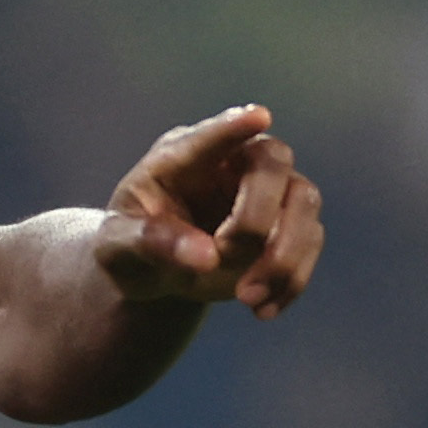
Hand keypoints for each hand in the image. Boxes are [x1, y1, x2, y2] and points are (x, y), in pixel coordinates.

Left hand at [93, 105, 323, 317]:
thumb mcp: (116, 248)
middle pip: (273, 161)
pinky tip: (261, 310)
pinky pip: (311, 242)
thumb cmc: (128, 247)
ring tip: (246, 298)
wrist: (153, 272)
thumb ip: (149, 243)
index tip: (257, 117)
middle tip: (223, 255)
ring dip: (283, 254)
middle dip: (256, 215)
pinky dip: (292, 280)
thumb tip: (206, 256)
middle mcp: (232, 162)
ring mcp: (268, 191)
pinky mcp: (288, 225)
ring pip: (305, 201)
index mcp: (181, 156)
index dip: (234, 127)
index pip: (211, 135)